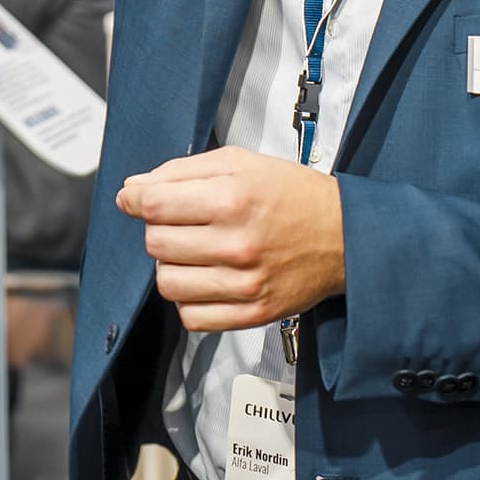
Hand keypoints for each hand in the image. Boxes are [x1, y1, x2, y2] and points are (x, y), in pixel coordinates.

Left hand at [116, 146, 345, 332]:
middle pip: (156, 244)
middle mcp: (237, 244)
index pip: (153, 205)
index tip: (133, 198)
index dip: (134, 199)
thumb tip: (135, 187)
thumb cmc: (294, 195)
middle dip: (158, 229)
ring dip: (172, 266)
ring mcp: (244, 284)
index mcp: (232, 199)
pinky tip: (205, 279)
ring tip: (193, 252)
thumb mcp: (240, 162)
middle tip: (180, 222)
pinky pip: (192, 317)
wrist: (346, 236)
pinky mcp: (253, 314)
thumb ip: (182, 170)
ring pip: (168, 283)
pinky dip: (189, 300)